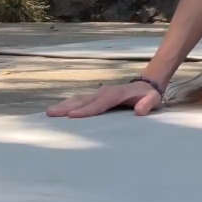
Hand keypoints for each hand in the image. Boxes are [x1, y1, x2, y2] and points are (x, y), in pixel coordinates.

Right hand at [46, 81, 161, 118]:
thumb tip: (139, 111)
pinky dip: (68, 104)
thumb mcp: (152, 100)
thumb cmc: (148, 95)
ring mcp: (99, 93)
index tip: (71, 116)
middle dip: (67, 107)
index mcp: (116, 94)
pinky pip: (80, 101)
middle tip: (51, 114)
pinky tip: (58, 110)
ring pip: (79, 99)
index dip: (86, 110)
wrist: (146, 84)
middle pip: (83, 100)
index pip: (99, 104)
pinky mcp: (96, 97)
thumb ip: (147, 104)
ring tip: (49, 112)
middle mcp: (104, 92)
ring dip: (64, 105)